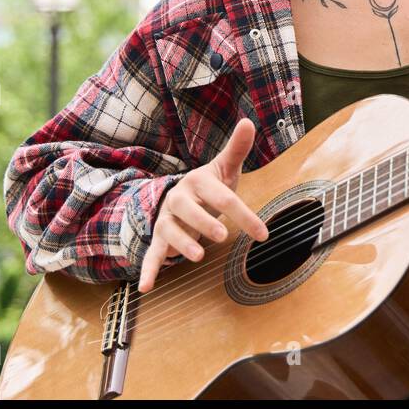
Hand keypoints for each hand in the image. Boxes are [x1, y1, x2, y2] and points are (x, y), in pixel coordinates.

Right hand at [137, 117, 269, 292]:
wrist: (182, 194)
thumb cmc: (209, 185)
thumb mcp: (224, 168)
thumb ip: (237, 148)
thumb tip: (248, 121)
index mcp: (198, 181)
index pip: (222, 197)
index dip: (243, 214)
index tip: (263, 233)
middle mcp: (179, 198)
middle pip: (190, 210)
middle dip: (204, 222)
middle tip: (221, 234)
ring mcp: (167, 219)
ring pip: (170, 230)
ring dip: (182, 244)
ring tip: (197, 256)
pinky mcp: (160, 237)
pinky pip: (152, 254)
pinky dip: (149, 270)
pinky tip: (146, 288)